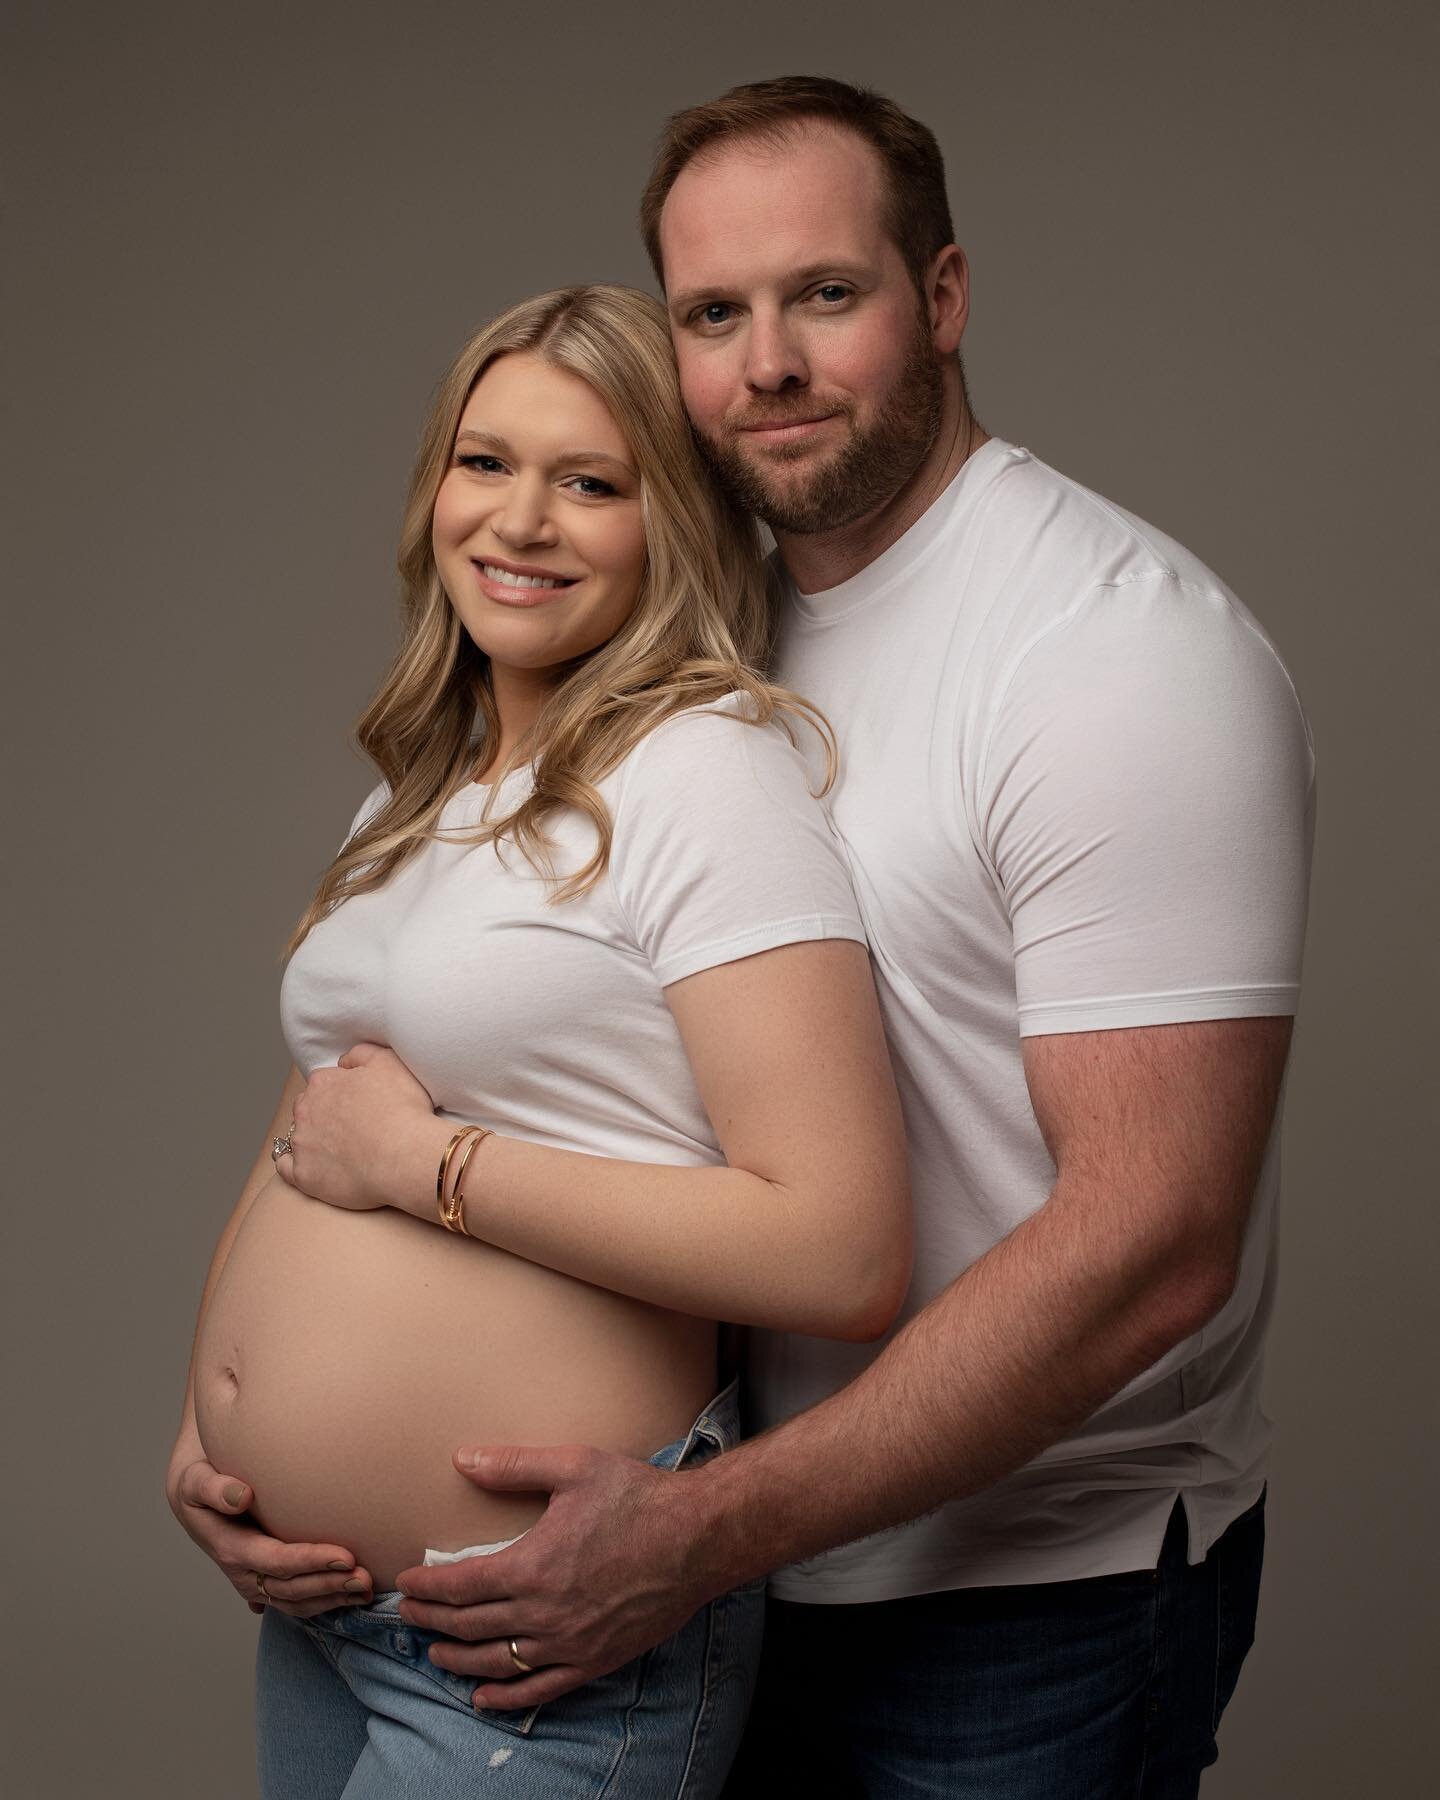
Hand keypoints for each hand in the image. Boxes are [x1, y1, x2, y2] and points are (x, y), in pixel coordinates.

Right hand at [167, 1453, 373, 1617]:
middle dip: (330, 1585)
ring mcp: (255, 1582)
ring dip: (332, 1599)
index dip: (311, 1562)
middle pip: (292, 1589)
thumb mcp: (195, 1480)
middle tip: (366, 1577)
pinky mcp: (267, 1581)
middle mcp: (244, 1573)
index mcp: (231, 1549)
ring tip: (367, 1590)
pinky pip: (297, 1601)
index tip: (346, 1556)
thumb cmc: (199, 1481)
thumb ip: (213, 1488)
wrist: (196, 1494)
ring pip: (296, 1602)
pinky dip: (325, 1601)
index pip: (277, 1561)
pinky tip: (352, 1596)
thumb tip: (241, 1496)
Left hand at [275, 1042, 435, 1210]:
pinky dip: (294, 1166)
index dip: (340, 1094)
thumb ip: (362, 1054)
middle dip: (323, 1115)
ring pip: (298, 1137)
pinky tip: (309, 1167)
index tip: (356, 1105)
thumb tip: (344, 1062)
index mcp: (323, 1083)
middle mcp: (305, 1110)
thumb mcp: (390, 1063)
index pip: (322, 1083)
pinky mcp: (303, 1175)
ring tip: (339, 1152)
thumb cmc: (403, 1110)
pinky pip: (285, 1168)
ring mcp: (302, 1143)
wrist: (405, 1156)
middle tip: (350, 1128)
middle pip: (307, 1109)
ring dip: (313, 1141)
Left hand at [394, 1443, 726, 1709]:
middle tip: (409, 1616)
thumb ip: (514, 1466)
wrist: (697, 1539)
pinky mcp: (593, 1661)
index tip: (405, 1584)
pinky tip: (483, 1696)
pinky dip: (505, 1697)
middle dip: (431, 1622)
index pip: (459, 1585)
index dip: (426, 1588)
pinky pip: (538, 1689)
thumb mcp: (573, 1466)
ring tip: (435, 1653)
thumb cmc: (637, 1497)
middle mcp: (542, 1613)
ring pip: (496, 1662)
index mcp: (531, 1565)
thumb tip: (463, 1459)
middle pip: (469, 1626)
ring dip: (457, 1659)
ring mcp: (568, 1643)